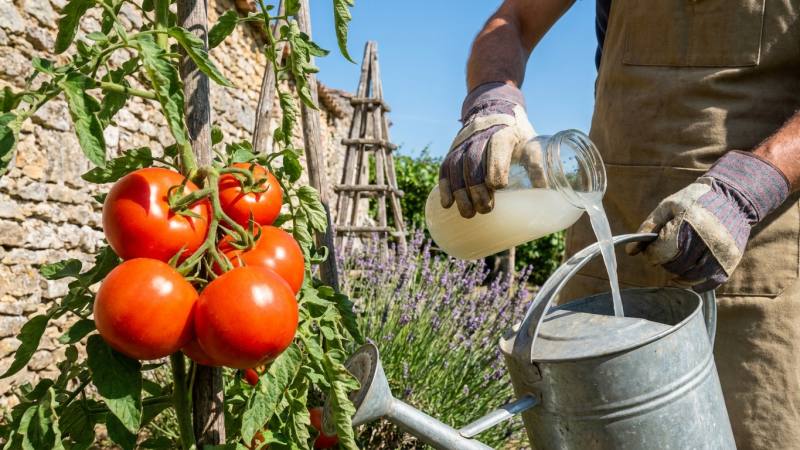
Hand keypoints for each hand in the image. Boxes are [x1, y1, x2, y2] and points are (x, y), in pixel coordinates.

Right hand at [439, 82, 534, 217]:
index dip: (496, 167)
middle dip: (477, 189)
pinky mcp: (453, 150)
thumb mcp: (531, 142)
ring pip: (456, 167)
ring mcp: (464, 142)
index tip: (499, 187)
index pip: (497, 147)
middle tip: (485, 209)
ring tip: (469, 214)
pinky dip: (445, 187)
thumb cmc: (517, 133)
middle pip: (473, 162)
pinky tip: (447, 204)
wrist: (495, 109)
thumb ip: (536, 163)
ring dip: (460, 193)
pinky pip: (445, 168)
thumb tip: (543, 189)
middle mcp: (480, 135)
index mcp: (504, 132)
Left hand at [627, 151, 789, 290]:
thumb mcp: (667, 207)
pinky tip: (688, 274)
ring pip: (691, 277)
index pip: (662, 252)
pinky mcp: (730, 260)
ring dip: (678, 274)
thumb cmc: (694, 200)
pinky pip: (709, 282)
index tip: (651, 250)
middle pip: (675, 266)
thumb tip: (630, 251)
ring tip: (675, 263)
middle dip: (664, 263)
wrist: (732, 197)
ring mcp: (720, 251)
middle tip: (665, 254)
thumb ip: (648, 227)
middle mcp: (706, 239)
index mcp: (688, 222)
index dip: (651, 254)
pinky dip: (696, 283)